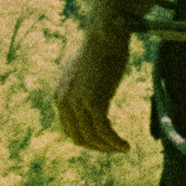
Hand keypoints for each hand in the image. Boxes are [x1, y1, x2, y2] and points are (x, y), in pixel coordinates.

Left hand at [55, 23, 132, 152]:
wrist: (105, 36)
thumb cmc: (100, 50)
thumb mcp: (83, 71)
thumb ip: (81, 87)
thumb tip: (88, 97)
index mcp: (60, 95)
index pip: (70, 129)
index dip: (87, 140)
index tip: (103, 142)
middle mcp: (65, 101)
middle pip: (79, 137)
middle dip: (98, 147)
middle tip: (114, 148)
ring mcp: (78, 103)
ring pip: (93, 138)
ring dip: (109, 147)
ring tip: (123, 148)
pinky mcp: (94, 103)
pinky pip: (105, 132)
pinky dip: (115, 142)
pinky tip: (125, 145)